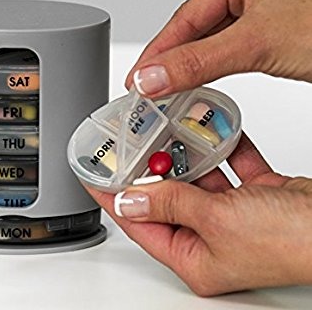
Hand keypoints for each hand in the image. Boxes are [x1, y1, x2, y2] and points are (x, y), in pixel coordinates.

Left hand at [86, 133, 311, 295]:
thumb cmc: (291, 240)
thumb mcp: (217, 220)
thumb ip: (171, 204)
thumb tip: (130, 199)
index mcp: (194, 257)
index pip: (139, 223)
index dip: (113, 197)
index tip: (95, 174)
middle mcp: (211, 238)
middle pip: (166, 198)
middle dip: (151, 169)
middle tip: (131, 143)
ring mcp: (233, 216)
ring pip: (197, 179)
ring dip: (185, 155)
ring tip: (165, 129)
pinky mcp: (254, 196)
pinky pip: (228, 167)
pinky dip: (220, 149)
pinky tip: (209, 130)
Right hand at [125, 0, 311, 96]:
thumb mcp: (255, 45)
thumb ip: (198, 62)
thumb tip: (151, 77)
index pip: (186, 15)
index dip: (158, 50)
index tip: (137, 77)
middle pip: (196, 27)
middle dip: (171, 59)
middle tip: (147, 86)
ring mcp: (264, 5)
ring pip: (212, 39)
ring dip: (190, 65)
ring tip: (166, 87)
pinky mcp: (272, 27)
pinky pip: (229, 47)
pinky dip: (212, 66)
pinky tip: (199, 80)